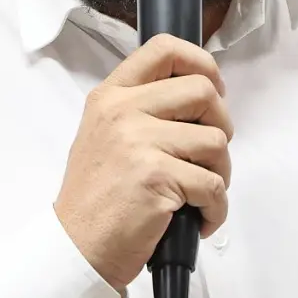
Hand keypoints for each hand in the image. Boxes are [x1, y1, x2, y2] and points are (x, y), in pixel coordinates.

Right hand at [54, 35, 232, 291]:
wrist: (75, 248)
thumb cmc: (95, 200)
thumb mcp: (104, 136)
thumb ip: (141, 111)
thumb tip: (198, 100)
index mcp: (111, 96)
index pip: (164, 49)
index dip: (202, 63)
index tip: (214, 90)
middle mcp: (123, 112)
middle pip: (203, 91)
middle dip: (221, 124)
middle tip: (210, 155)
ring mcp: (139, 143)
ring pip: (215, 141)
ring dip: (220, 173)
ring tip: (200, 194)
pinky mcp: (157, 177)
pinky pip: (213, 185)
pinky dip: (216, 208)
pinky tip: (199, 219)